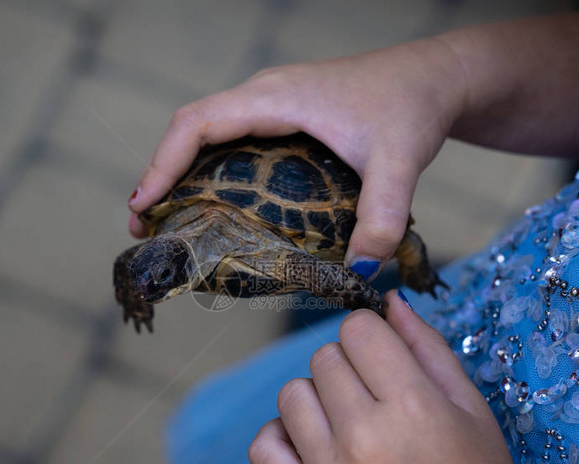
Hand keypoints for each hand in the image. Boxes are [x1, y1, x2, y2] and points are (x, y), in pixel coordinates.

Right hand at [129, 39, 466, 276]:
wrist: (436, 79)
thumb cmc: (413, 105)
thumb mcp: (400, 161)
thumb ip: (382, 215)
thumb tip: (361, 269)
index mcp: (277, 98)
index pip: (199, 122)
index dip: (163, 162)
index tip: (142, 205)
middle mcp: (266, 97)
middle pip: (191, 130)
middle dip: (161, 175)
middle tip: (144, 227)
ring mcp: (274, 107)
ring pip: (209, 136)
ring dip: (182, 174)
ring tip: (166, 221)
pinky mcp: (285, 120)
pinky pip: (232, 142)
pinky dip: (211, 172)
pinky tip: (214, 206)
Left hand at [249, 291, 578, 463]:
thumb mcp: (470, 407)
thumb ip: (427, 347)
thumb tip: (389, 302)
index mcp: (411, 406)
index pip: (358, 329)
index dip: (371, 336)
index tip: (383, 357)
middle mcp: (364, 437)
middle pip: (324, 357)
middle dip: (350, 366)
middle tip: (376, 397)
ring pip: (291, 394)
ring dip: (317, 399)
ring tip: (348, 422)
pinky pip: (263, 449)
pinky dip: (282, 437)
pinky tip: (312, 443)